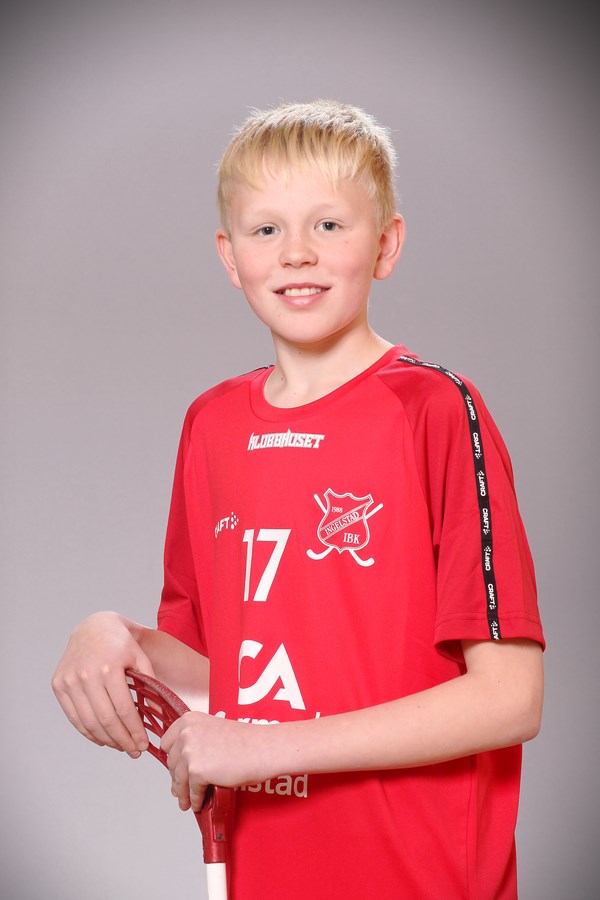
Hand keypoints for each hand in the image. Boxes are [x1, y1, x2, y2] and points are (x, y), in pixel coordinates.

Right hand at [51, 611, 154, 757]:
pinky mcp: (59, 684)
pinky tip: (103, 739)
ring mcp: (70, 680)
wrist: (93, 626)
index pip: (123, 709)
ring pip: (88, 722)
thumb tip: (158, 716)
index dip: (134, 731)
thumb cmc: (121, 643)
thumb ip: (150, 685)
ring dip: (106, 740)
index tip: (144, 744)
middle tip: (134, 751)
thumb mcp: (140, 658)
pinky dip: (88, 732)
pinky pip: (74, 717)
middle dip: (122, 740)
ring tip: (121, 747)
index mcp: (109, 667)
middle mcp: (87, 674)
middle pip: (106, 720)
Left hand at [161, 712, 270, 811]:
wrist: (263, 748)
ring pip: (178, 779)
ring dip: (182, 793)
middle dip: (177, 777)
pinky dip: (195, 800)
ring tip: (185, 801)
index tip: (176, 767)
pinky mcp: (197, 772)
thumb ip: (196, 740)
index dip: (172, 757)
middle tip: (180, 788)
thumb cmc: (245, 740)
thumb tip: (181, 766)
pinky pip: (192, 792)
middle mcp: (186, 733)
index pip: (167, 742)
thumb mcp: (213, 730)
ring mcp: (190, 752)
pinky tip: (198, 803)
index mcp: (189, 720)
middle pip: (171, 762)